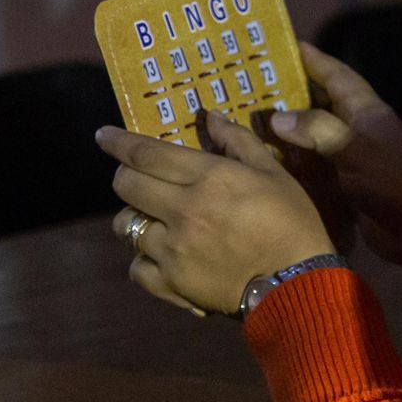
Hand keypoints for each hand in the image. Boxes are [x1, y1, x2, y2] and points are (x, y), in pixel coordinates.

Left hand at [97, 114, 335, 315]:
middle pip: (126, 185)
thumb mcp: (275, 174)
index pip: (146, 153)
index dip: (118, 142)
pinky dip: (143, 260)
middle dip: (126, 176)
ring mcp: (172, 249)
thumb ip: (240, 142)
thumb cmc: (293, 224)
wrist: (298, 285)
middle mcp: (183, 210)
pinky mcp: (171, 283)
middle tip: (138, 177)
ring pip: (126, 226)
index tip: (103, 136)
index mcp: (209, 178)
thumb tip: (211, 117)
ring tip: (154, 220)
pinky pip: (136, 268)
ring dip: (135, 218)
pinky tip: (161, 257)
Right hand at [268, 42, 401, 292]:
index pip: (338, 76)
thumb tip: (278, 118)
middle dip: (288, 94)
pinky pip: (312, 168)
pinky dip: (291, 164)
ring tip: (245, 122)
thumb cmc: (399, 186)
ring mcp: (350, 160)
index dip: (314, 61)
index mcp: (366, 113)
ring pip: (311, 137)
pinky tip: (264, 163)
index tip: (285, 45)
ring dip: (284, 131)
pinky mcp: (344, 187)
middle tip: (247, 86)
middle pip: (318, 104)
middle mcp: (356, 132)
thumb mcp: (360, 153)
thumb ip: (320, 132)